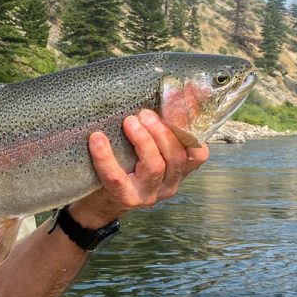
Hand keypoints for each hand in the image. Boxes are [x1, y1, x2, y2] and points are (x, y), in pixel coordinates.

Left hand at [69, 109, 208, 228]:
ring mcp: (149, 194)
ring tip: (129, 122)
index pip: (198, 154)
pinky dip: (106, 156)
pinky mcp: (126, 199)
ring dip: (143, 140)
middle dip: (161, 131)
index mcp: (178, 171)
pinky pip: (116, 176)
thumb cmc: (125, 168)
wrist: (99, 202)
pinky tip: (97, 139)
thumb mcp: (146, 152)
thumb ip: (156, 133)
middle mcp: (169, 184)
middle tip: (143, 113)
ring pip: (154, 166)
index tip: (179, 105)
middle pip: (176, 157)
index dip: (191, 128)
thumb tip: (165, 94)